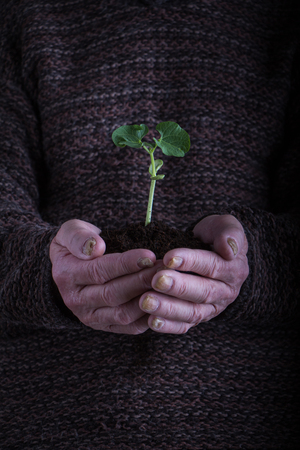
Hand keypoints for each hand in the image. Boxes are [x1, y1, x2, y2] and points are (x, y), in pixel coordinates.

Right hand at [49, 219, 157, 333]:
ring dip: (148, 299)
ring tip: (166, 282)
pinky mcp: (105, 326)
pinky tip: (163, 302)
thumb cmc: (77, 244)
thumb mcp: (70, 231)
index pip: (99, 271)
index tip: (149, 256)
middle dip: (141, 281)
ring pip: (123, 314)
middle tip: (164, 269)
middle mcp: (76, 300)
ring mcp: (90, 317)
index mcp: (66, 275)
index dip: (125, 264)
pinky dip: (148, 317)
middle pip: (113, 294)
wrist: (68, 268)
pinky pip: (129, 327)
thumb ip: (79, 237)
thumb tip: (96, 247)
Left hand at [139, 215, 248, 333]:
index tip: (169, 257)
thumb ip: (230, 233)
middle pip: (203, 292)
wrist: (211, 250)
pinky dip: (168, 325)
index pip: (213, 266)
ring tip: (146, 302)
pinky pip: (184, 326)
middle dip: (178, 287)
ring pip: (192, 312)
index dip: (191, 262)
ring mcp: (212, 308)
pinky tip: (151, 321)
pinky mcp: (197, 318)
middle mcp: (226, 292)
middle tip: (155, 280)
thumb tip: (229, 248)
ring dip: (168, 308)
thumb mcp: (225, 226)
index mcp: (234, 269)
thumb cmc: (214, 235)